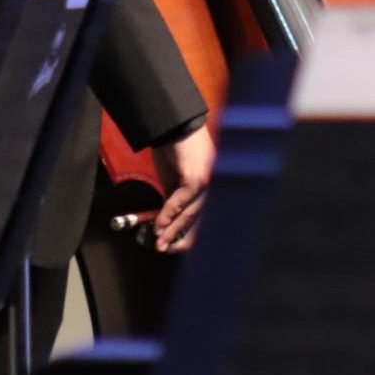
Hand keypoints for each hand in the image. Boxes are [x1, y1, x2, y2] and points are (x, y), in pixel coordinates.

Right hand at [150, 121, 214, 252]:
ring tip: (160, 242)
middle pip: (201, 220)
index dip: (190, 235)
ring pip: (192, 213)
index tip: (176, 247)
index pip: (204, 218)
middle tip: (166, 249)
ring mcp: (209, 181)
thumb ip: (175, 198)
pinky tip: (159, 224)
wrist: (174, 125)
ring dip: (173, 229)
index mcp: (211, 188)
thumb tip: (169, 220)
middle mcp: (215, 186)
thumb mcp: (174, 179)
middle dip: (182, 238)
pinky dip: (169, 213)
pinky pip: (182, 200)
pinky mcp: (198, 176)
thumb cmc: (175, 149)